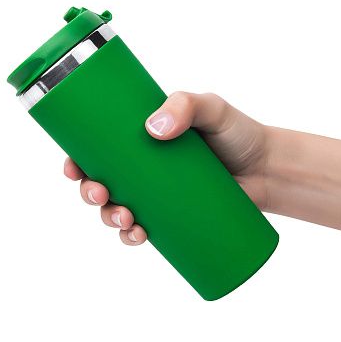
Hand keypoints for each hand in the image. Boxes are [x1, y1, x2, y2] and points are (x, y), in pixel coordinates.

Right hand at [64, 92, 269, 245]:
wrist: (268, 168)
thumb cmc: (240, 134)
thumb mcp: (212, 108)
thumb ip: (186, 104)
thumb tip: (153, 129)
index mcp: (146, 139)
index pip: (102, 148)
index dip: (78, 160)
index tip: (72, 168)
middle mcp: (148, 167)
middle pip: (104, 182)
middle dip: (91, 194)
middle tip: (102, 196)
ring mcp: (161, 193)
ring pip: (120, 209)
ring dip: (109, 219)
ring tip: (126, 220)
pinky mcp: (177, 215)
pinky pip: (146, 228)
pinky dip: (133, 236)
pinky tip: (136, 237)